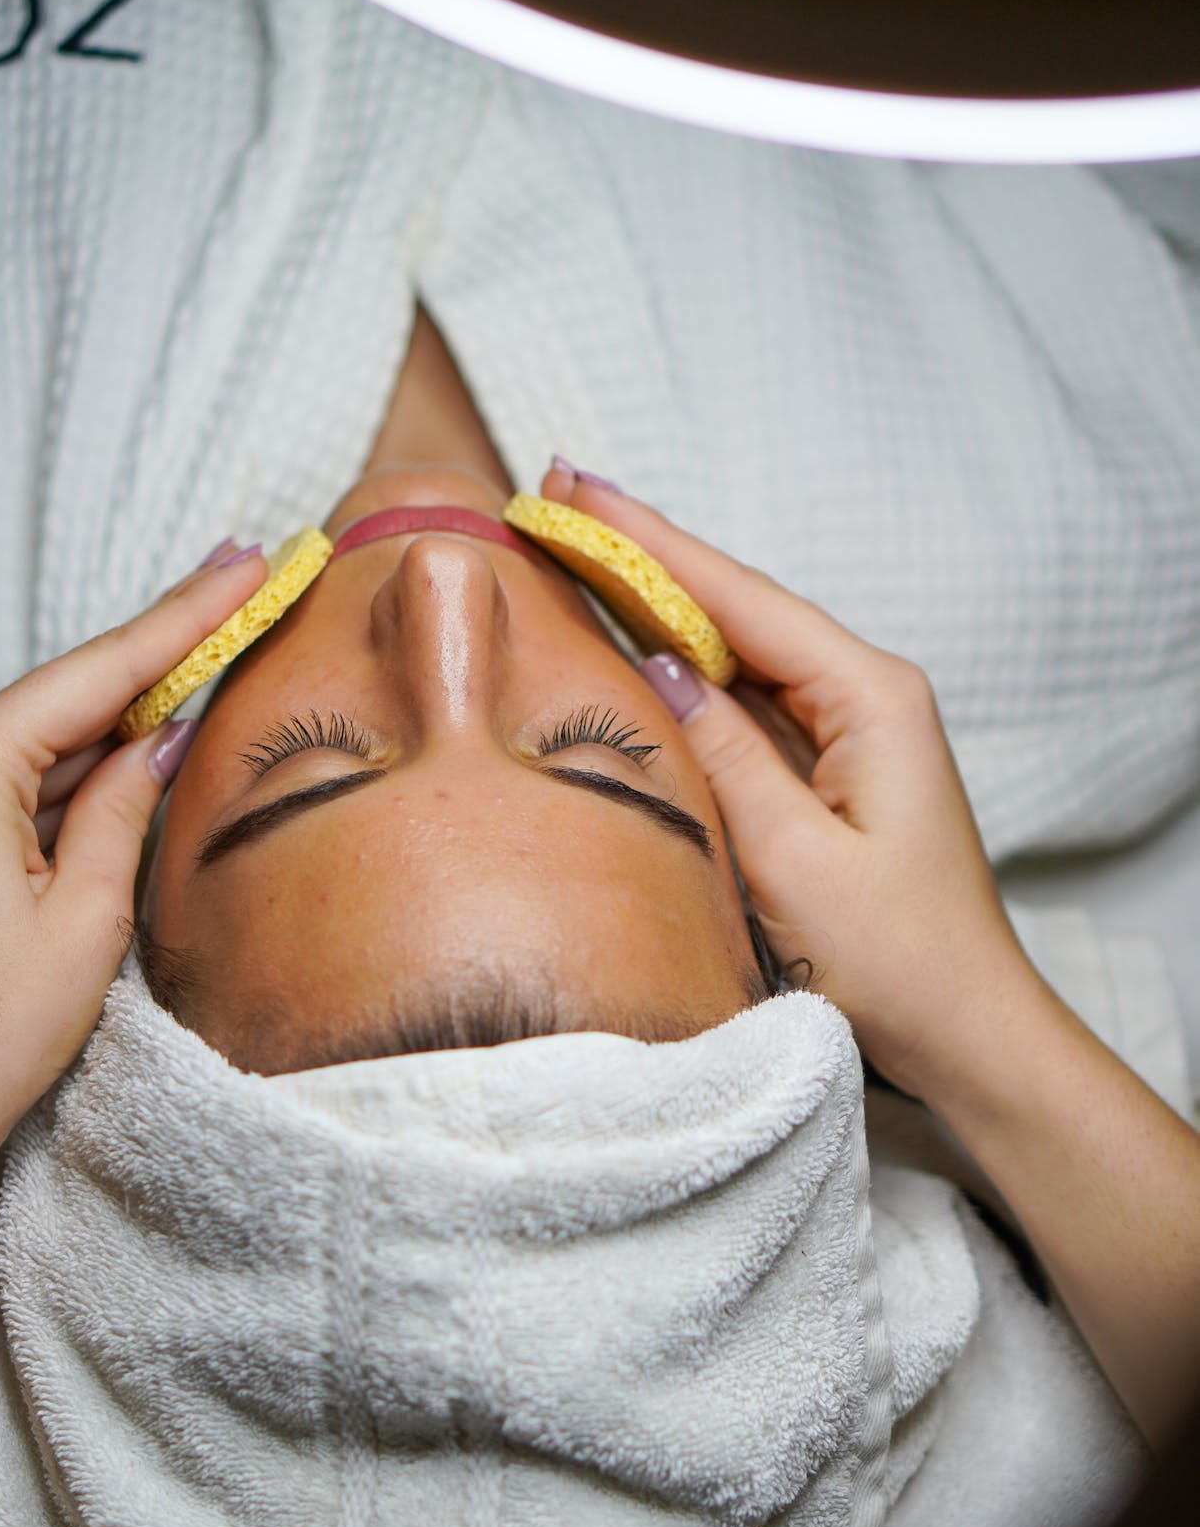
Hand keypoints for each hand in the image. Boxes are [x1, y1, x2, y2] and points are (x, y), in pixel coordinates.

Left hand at [0, 548, 266, 1183]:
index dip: (187, 616)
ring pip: (47, 738)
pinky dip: (80, 770)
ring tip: (216, 663)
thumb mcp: (86, 917)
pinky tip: (142, 748)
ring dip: (126, 717)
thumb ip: (125, 807)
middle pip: (71, 693)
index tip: (246, 560)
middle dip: (163, 653)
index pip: (100, 671)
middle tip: (245, 586)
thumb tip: (162, 735)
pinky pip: (17, 779)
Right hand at [541, 464, 1026, 1099]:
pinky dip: (687, 675)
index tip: (576, 491)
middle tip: (559, 498)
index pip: (739, 600)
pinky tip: (636, 649)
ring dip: (660, 608)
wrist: (967, 1035)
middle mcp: (866, 697)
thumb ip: (722, 754)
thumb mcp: (790, 860)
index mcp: (870, 697)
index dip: (650, 543)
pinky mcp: (831, 776)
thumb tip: (658, 666)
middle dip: (646, 556)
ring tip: (580, 554)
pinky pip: (747, 708)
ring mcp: (850, 735)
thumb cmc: (895, 960)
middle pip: (737, 610)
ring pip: (738, 655)